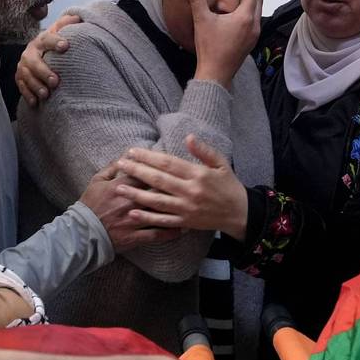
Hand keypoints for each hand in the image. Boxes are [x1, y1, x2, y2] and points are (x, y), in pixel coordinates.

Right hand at [16, 13, 81, 105]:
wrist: (38, 52)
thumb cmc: (53, 44)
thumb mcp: (59, 32)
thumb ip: (67, 24)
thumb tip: (78, 17)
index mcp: (41, 41)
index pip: (47, 39)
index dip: (55, 42)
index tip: (66, 46)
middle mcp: (30, 53)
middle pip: (33, 62)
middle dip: (43, 72)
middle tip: (56, 81)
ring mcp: (23, 66)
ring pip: (26, 76)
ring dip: (35, 86)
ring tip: (46, 95)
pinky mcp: (20, 78)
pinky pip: (21, 87)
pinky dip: (28, 95)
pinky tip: (35, 103)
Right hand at [78, 162, 179, 251]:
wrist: (82, 233)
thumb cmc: (89, 204)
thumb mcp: (97, 181)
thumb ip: (112, 167)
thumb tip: (125, 155)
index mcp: (122, 186)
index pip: (145, 173)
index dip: (159, 168)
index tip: (171, 166)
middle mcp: (131, 202)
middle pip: (157, 191)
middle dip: (173, 187)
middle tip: (188, 184)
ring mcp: (134, 220)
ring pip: (160, 213)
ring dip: (178, 210)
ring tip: (192, 207)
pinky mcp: (135, 236)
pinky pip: (157, 234)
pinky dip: (170, 233)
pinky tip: (183, 229)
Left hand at [114, 135, 247, 240]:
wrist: (240, 213)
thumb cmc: (229, 185)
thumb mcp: (221, 163)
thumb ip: (204, 150)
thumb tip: (188, 136)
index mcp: (198, 174)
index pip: (168, 163)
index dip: (149, 157)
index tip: (133, 151)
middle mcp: (190, 191)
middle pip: (158, 180)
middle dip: (137, 172)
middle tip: (120, 165)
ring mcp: (187, 209)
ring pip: (157, 201)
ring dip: (136, 194)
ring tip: (119, 188)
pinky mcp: (185, 223)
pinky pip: (163, 220)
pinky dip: (148, 217)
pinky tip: (133, 212)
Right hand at [190, 0, 262, 89]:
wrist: (216, 74)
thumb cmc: (209, 48)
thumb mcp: (202, 19)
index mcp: (244, 17)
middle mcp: (253, 24)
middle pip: (259, 0)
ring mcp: (254, 34)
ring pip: (259, 11)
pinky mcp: (250, 42)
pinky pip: (256, 21)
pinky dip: (254, 10)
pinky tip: (249, 11)